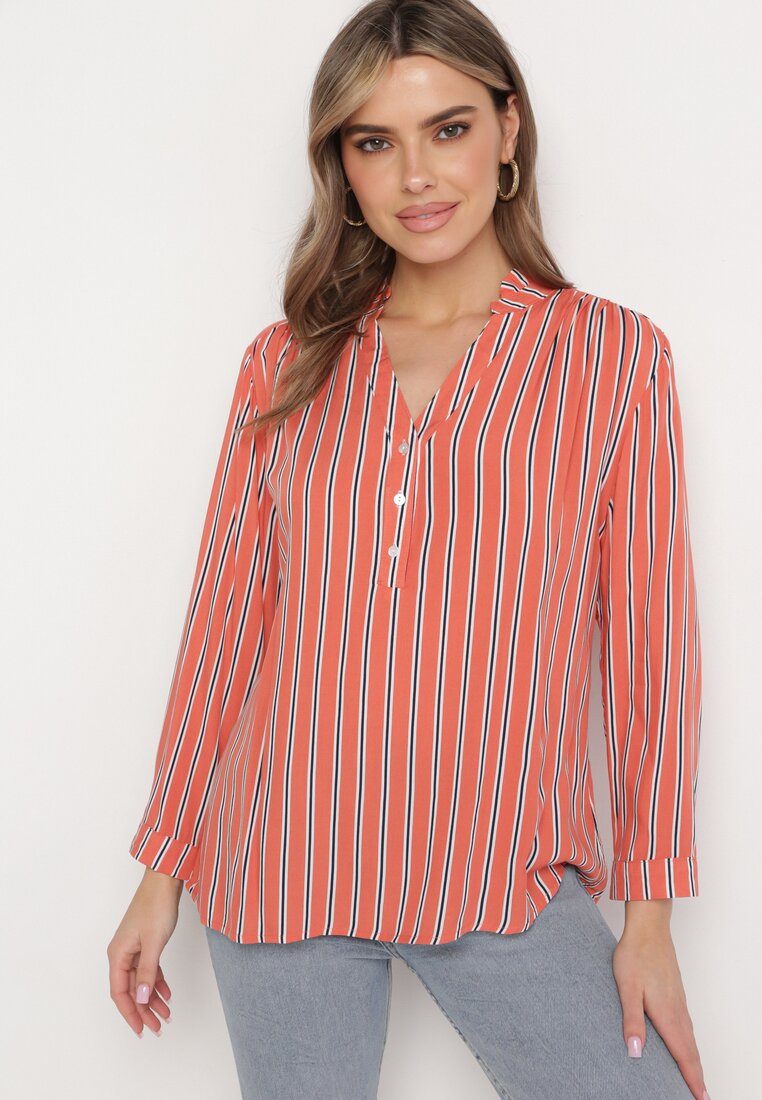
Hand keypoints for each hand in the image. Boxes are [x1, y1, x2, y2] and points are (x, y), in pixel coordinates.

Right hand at [107, 869, 182, 1036]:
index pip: (120, 992)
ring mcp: (134, 948)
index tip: (141, 1030)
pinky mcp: (145, 943)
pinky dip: (158, 982)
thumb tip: (141, 998)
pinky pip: (149, 969)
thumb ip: (147, 972)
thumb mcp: (153, 943)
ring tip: (167, 1014)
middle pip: (131, 990)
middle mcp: (122, 953)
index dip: (130, 1013)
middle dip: (144, 1010)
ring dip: (153, 998)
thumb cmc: (156, 906)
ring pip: (141, 981)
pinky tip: (167, 993)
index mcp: (118, 954)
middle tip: (158, 1027)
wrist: (164, 881)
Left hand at [612, 924, 708, 1098]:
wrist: (649, 927)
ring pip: (690, 1038)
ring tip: (695, 1078)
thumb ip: (631, 1020)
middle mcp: (677, 1010)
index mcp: (667, 1013)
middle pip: (691, 1050)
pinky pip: (687, 1025)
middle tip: (701, 1097)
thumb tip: (635, 1052)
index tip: (700, 1098)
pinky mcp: (676, 993)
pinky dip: (690, 1043)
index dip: (691, 1078)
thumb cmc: (635, 955)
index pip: (682, 1054)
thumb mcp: (627, 988)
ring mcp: (679, 1001)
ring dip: (694, 1060)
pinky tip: (685, 1044)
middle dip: (696, 1075)